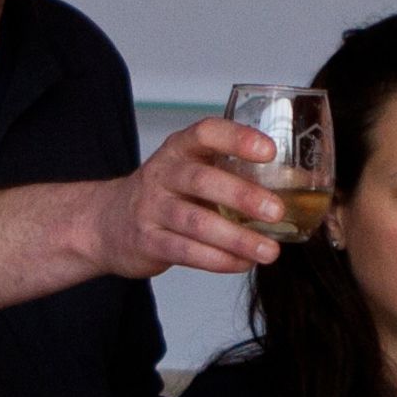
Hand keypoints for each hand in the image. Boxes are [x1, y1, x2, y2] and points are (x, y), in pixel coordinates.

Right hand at [95, 119, 290, 278]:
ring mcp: (151, 208)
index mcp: (178, 149)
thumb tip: (291, 190)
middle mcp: (162, 174)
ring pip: (196, 222)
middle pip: (201, 180)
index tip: (269, 151)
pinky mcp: (148, 241)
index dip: (237, 138)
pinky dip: (218, 260)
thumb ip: (225, 173)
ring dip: (236, 238)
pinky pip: (186, 252)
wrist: (105, 222)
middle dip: (242, 196)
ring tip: (269, 251)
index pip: (206, 133)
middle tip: (276, 211)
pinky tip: (243, 263)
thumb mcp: (187, 171)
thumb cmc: (164, 194)